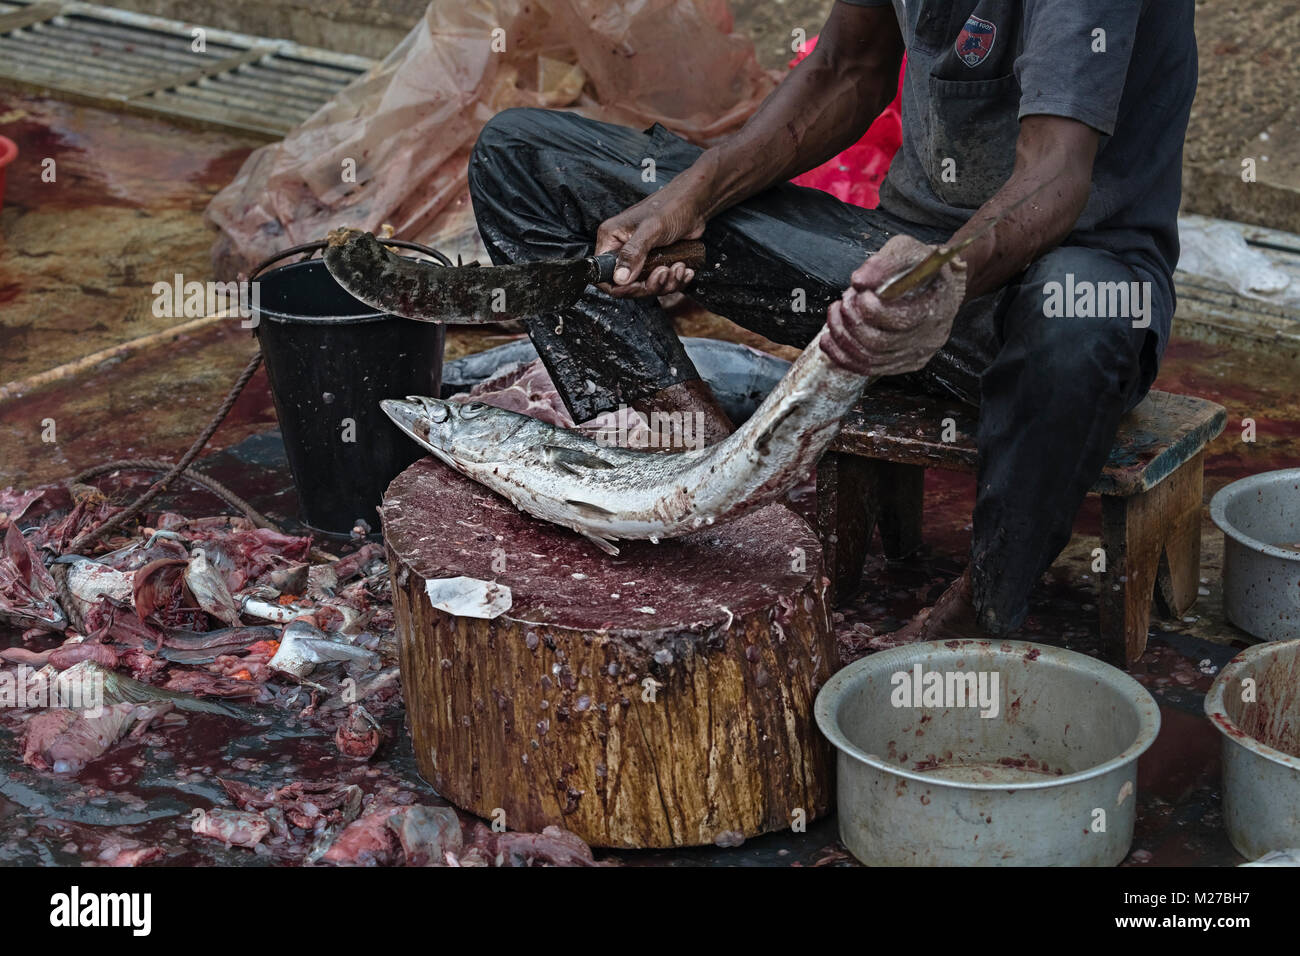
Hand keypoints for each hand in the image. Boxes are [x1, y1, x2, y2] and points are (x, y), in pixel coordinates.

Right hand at [595, 182, 706, 297]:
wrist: (693, 204)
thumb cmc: (670, 207)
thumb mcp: (650, 230)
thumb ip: (633, 253)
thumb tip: (620, 277)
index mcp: (611, 239)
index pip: (603, 274)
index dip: (620, 286)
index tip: (638, 285)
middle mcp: (622, 250)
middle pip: (627, 285)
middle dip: (650, 285)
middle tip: (664, 272)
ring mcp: (639, 258)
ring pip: (647, 286)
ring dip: (666, 283)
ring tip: (678, 267)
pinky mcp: (655, 263)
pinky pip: (662, 283)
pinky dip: (675, 281)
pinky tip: (684, 269)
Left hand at [820, 234, 966, 376]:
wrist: (936, 285)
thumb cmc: (919, 267)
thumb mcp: (907, 250)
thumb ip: (884, 263)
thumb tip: (858, 281)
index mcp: (937, 305)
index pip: (901, 319)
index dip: (871, 309)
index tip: (860, 293)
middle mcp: (929, 337)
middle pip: (880, 343)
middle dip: (851, 322)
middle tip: (843, 302)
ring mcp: (916, 354)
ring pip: (870, 359)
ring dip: (842, 337)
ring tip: (835, 314)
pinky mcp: (902, 364)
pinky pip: (868, 369)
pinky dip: (842, 356)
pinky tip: (828, 340)